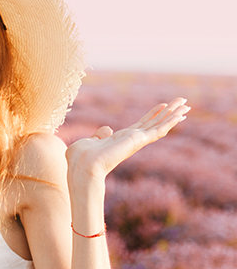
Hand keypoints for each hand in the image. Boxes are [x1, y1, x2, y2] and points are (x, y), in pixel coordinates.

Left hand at [66, 98, 188, 179]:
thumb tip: (106, 130)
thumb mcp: (89, 142)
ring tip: (186, 105)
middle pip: (155, 122)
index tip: (163, 105)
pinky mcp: (139, 141)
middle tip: (184, 102)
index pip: (142, 124)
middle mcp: (132, 139)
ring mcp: (137, 141)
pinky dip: (170, 122)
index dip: (153, 114)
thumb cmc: (81, 158)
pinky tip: (180, 115)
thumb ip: (99, 135)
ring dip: (173, 115)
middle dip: (169, 112)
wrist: (83, 166)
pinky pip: (158, 130)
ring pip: (160, 125)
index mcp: (121, 138)